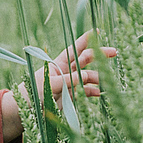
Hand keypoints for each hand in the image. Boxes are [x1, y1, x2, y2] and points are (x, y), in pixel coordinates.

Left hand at [1, 32, 116, 141]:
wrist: (27, 110)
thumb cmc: (33, 92)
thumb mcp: (49, 84)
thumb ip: (66, 80)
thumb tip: (83, 78)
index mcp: (59, 63)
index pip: (74, 48)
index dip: (85, 40)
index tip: (97, 31)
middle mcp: (67, 71)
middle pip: (86, 59)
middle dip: (99, 54)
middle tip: (114, 52)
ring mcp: (71, 83)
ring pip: (89, 76)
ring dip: (99, 77)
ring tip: (107, 81)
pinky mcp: (73, 96)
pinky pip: (87, 91)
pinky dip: (94, 91)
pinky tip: (100, 93)